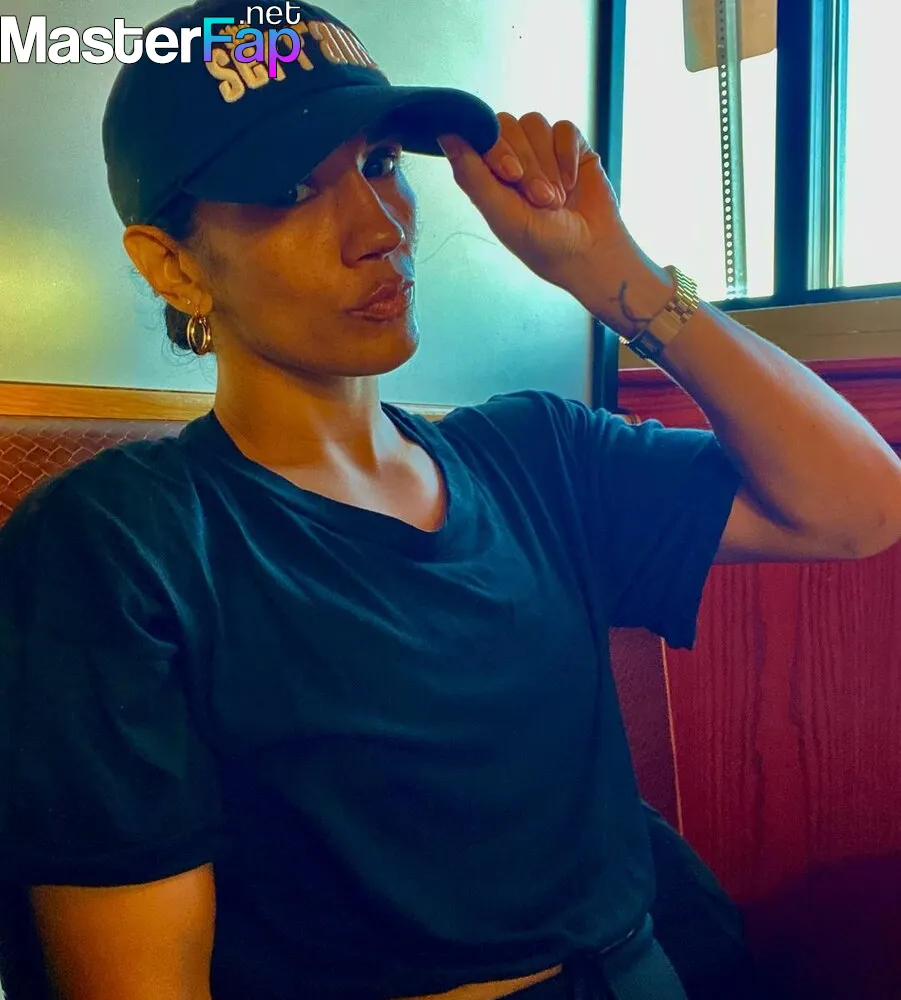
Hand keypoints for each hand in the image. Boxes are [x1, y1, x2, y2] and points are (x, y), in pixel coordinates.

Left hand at [438, 112, 655, 321]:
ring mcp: (542, 149)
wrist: (591, 252)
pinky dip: (567, 156)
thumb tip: (444, 135)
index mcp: (488, 175)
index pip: (480, 135)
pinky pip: (564, 128)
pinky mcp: (571, 146)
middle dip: (527, 164)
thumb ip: (472, 176)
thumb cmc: (543, 244)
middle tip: (541, 199)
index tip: (511, 174)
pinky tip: (572, 183)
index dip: (496, 148)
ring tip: (556, 198)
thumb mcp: (502, 215)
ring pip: (535, 124)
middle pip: (507, 125)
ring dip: (548, 165)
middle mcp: (512, 157)